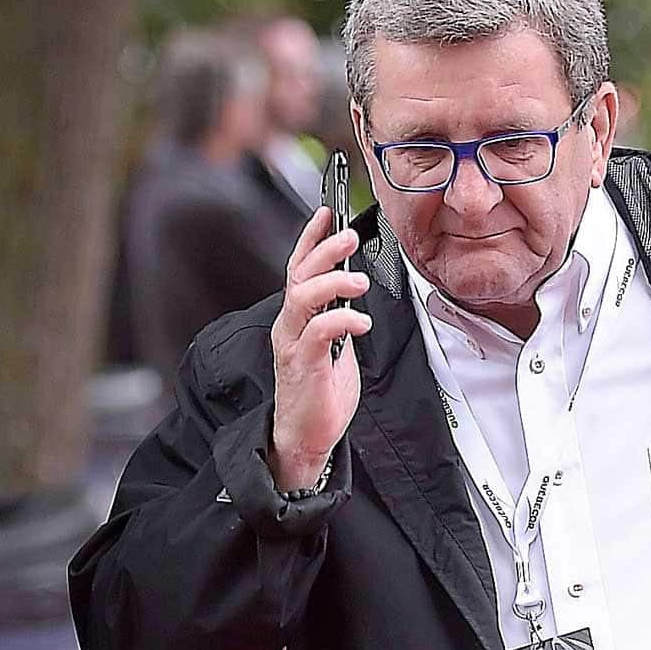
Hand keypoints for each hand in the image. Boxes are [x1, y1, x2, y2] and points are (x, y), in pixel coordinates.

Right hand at [269, 207, 371, 489]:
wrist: (307, 437)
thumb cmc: (322, 393)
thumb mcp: (335, 345)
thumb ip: (338, 315)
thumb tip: (354, 288)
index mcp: (297, 318)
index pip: (299, 268)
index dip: (310, 239)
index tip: (327, 213)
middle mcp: (289, 326)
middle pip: (299, 276)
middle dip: (324, 250)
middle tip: (349, 237)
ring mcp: (293, 344)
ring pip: (303, 298)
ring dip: (332, 282)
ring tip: (359, 281)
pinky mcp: (303, 365)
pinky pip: (318, 332)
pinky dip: (341, 320)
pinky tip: (361, 322)